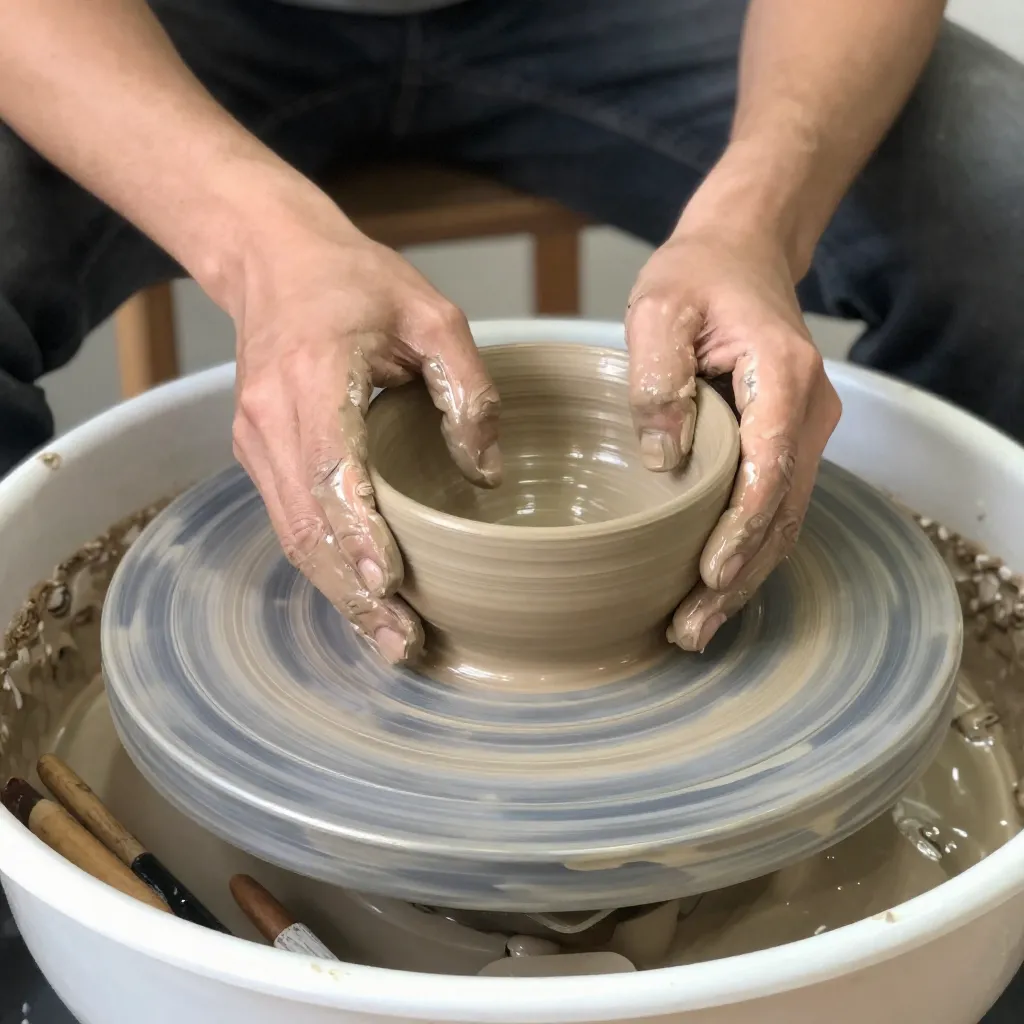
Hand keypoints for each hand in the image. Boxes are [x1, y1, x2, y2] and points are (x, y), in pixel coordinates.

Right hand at [230, 211, 500, 663]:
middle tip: (404, 642)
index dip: (359, 532)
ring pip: (293, 534)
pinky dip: (325, 566)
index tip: (390, 584)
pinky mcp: (259, 454)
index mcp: (313, 374)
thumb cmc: (356, 283)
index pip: (332, 468)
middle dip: (354, 591)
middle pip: (307, 524)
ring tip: (390, 639)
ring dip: (338, 593)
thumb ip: (467, 389)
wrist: (274, 262)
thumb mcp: (432, 314)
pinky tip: (361, 598)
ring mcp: (256, 440)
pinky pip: (290, 521)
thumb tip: (487, 472)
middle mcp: (271, 418)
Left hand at [626, 227, 840, 651]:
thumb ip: (658, 374)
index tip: (707, 574)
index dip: (741, 528)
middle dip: (739, 577)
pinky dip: (748, 553)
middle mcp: (808, 410)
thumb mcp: (659, 306)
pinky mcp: (788, 442)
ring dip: (744, 578)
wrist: (742, 254)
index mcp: (782, 374)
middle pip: (781, 510)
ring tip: (696, 629)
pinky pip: (775, 507)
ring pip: (783, 520)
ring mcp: (805, 429)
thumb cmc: (697, 277)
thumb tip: (662, 456)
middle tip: (690, 630)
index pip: (770, 466)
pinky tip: (715, 588)